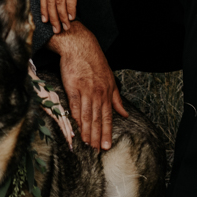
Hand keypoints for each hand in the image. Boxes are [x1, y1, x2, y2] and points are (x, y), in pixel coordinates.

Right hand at [47, 22, 126, 150]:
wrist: (80, 46)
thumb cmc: (95, 63)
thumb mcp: (111, 80)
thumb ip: (116, 99)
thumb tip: (125, 114)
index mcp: (107, 93)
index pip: (107, 117)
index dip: (107, 132)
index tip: (106, 146)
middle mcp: (97, 93)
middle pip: (97, 119)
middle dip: (97, 136)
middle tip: (96, 150)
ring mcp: (84, 90)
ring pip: (86, 115)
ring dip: (86, 130)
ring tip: (86, 143)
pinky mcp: (72, 86)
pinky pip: (74, 105)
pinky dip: (75, 117)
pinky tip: (76, 127)